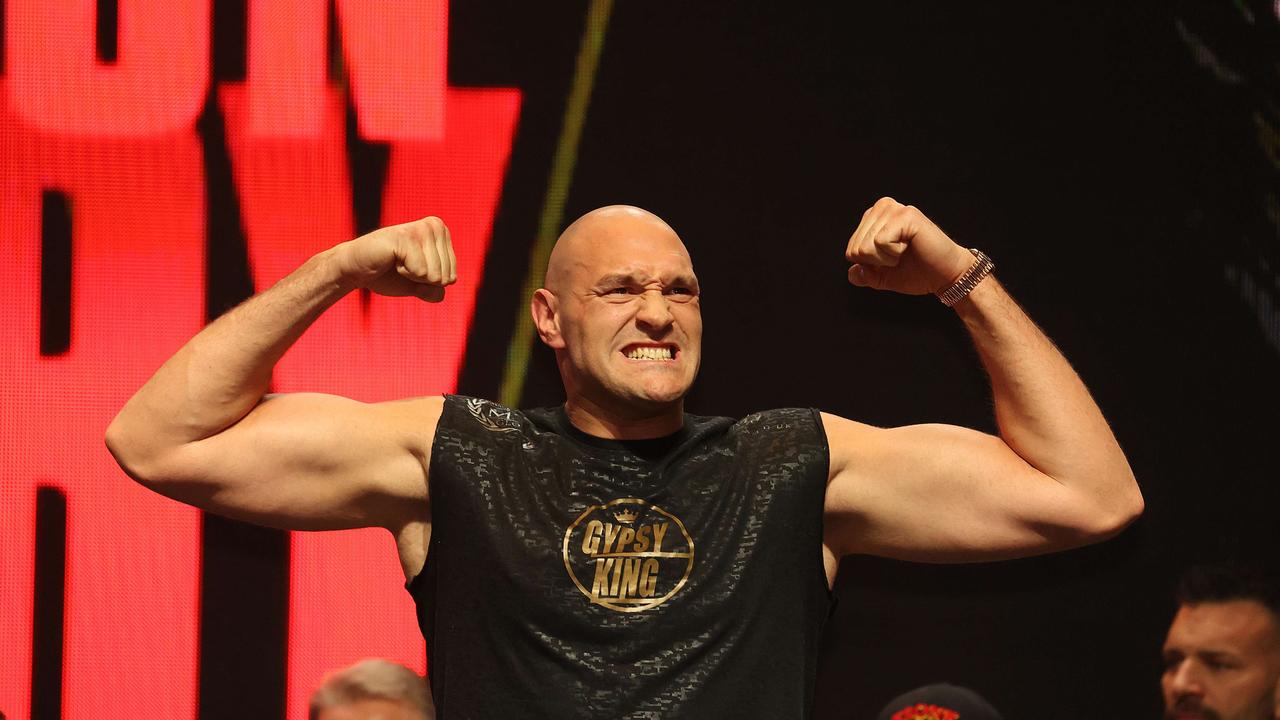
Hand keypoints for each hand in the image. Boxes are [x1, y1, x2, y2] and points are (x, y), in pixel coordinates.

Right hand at [333, 216, 456, 301]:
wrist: (355, 270)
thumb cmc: (387, 275)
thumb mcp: (418, 287)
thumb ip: (434, 290)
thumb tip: (441, 291)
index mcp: (442, 233)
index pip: (452, 277)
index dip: (428, 283)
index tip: (411, 269)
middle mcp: (434, 226)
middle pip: (445, 277)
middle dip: (422, 280)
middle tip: (402, 266)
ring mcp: (421, 229)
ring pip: (435, 276)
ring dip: (413, 276)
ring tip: (396, 261)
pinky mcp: (406, 237)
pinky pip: (421, 272)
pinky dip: (404, 273)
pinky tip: (391, 260)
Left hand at [845, 197, 974, 295]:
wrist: (945, 276)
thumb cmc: (918, 273)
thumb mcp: (883, 277)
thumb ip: (864, 275)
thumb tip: (851, 273)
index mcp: (874, 217)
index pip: (851, 250)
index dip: (871, 265)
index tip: (892, 260)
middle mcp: (882, 207)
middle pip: (856, 248)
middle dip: (877, 262)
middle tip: (901, 256)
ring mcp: (895, 209)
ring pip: (866, 246)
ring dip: (887, 258)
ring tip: (906, 251)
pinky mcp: (907, 215)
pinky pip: (880, 242)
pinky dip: (894, 253)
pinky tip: (910, 246)